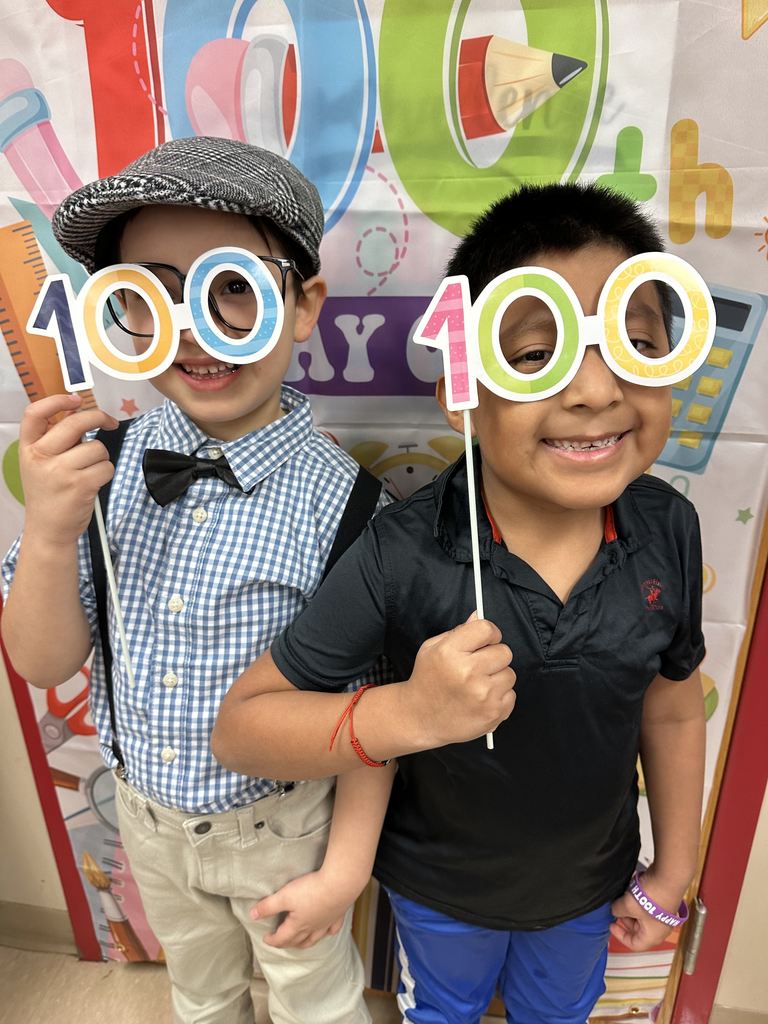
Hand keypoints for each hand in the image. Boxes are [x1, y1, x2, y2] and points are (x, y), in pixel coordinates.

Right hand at [19, 394, 118, 546]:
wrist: (47, 530)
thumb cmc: (48, 494)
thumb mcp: (39, 464)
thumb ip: (55, 442)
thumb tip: (84, 416)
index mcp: (29, 448)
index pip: (35, 413)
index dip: (57, 401)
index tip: (76, 400)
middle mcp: (41, 457)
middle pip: (75, 423)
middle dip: (99, 418)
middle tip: (108, 422)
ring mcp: (60, 471)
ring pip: (97, 448)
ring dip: (101, 457)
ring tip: (89, 470)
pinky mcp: (80, 485)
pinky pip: (106, 467)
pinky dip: (106, 473)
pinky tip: (94, 482)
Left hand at [251, 868, 359, 948]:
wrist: (340, 884)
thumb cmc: (312, 889)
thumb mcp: (284, 896)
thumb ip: (268, 906)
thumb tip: (252, 915)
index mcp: (298, 925)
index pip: (282, 938)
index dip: (272, 940)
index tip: (266, 939)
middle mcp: (312, 928)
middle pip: (297, 941)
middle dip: (286, 943)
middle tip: (280, 942)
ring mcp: (326, 923)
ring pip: (314, 939)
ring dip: (304, 943)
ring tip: (300, 943)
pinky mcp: (337, 915)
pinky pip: (332, 930)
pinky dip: (328, 933)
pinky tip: (327, 932)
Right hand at [403, 614, 515, 746]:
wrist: (420, 718)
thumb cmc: (427, 681)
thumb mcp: (431, 649)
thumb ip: (458, 631)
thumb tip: (478, 615)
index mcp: (451, 652)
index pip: (487, 629)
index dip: (489, 634)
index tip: (485, 641)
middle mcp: (468, 673)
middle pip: (504, 651)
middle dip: (494, 656)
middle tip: (479, 666)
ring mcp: (482, 695)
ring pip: (510, 674)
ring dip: (497, 678)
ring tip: (478, 685)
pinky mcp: (493, 713)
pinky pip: (511, 695)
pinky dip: (499, 697)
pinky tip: (481, 700)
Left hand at [610, 870, 688, 951]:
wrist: (668, 878)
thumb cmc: (652, 897)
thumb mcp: (628, 906)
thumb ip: (617, 910)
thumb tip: (614, 910)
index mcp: (652, 936)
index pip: (634, 944)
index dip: (620, 935)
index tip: (612, 925)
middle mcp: (659, 929)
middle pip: (638, 930)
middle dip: (625, 920)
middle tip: (617, 909)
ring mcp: (661, 916)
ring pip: (641, 917)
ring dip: (631, 909)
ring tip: (623, 898)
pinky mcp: (662, 904)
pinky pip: (646, 907)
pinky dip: (637, 902)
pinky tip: (632, 891)